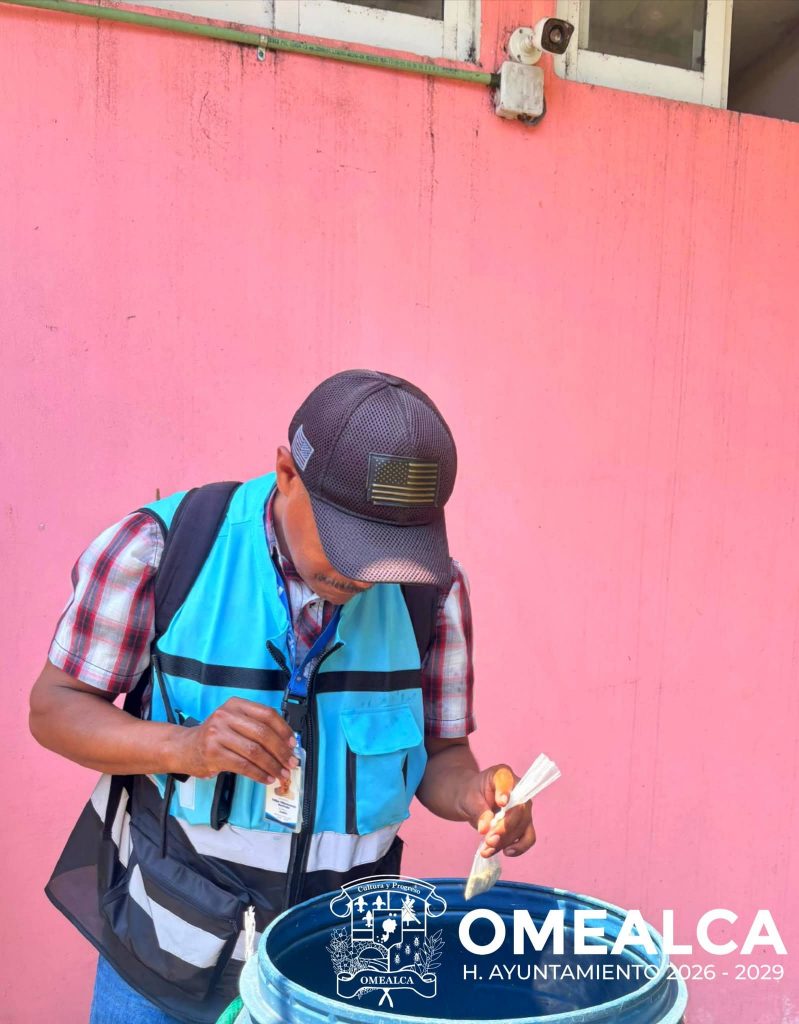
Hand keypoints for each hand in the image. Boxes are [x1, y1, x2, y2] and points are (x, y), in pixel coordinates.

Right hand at [178, 698, 297, 784]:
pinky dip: (258, 774)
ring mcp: (218, 734)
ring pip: (254, 751)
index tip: (293, 744)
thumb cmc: (214, 736)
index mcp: (235, 705)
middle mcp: (226, 716)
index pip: (267, 714)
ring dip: (272, 765)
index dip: (284, 730)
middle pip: (262, 733)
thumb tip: (285, 744)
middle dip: (281, 751)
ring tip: (280, 774)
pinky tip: (265, 778)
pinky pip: (243, 765)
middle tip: (290, 763)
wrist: (184, 747)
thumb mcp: (233, 722)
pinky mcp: (213, 753)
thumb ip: (255, 727)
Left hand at [464, 764, 535, 859]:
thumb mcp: (468, 799)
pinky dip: (519, 847)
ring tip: (487, 850)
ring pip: (522, 827)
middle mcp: (518, 790)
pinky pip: (528, 837)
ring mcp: (523, 808)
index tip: (501, 803)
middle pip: (519, 810)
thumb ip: (479, 811)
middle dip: (504, 828)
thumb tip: (486, 829)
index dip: (505, 792)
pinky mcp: (524, 824)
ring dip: (506, 841)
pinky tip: (506, 852)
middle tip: (489, 840)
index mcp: (502, 775)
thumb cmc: (470, 794)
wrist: (471, 801)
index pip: (506, 781)